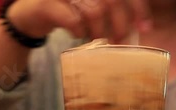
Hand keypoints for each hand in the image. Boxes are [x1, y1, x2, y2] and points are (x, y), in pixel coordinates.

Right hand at [6, 0, 151, 42]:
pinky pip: (73, 20)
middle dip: (121, 24)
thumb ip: (113, 11)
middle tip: (119, 40)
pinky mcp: (47, 3)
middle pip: (112, 0)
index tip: (146, 27)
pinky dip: (79, 32)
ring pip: (95, 10)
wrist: (29, 15)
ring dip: (99, 31)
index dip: (139, 8)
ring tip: (96, 39)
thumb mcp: (92, 8)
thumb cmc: (67, 11)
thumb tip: (141, 28)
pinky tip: (78, 35)